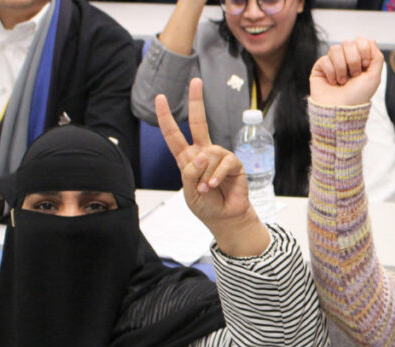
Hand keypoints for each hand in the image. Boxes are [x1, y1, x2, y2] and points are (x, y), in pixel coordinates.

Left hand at [155, 78, 269, 256]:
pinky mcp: (234, 163)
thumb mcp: (189, 192)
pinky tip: (214, 186)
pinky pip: (224, 162)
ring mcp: (219, 157)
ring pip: (209, 153)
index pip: (173, 135)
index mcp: (187, 158)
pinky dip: (217, 175)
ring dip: (206, 174)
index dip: (166, 117)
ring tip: (206, 189)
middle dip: (196, 101)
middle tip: (196, 81)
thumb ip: (190, 173)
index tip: (161, 98)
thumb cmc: (206, 205)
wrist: (225, 218)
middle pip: (198, 122)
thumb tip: (202, 154)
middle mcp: (203, 153)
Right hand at [309, 38, 383, 106]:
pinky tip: (333, 83)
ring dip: (341, 67)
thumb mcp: (374, 77)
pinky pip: (324, 59)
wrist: (341, 110)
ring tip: (342, 81)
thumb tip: (371, 40)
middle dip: (353, 60)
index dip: (363, 50)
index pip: (360, 41)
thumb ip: (377, 57)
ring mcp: (332, 62)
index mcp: (359, 60)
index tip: (365, 65)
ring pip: (335, 49)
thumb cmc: (358, 96)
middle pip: (348, 43)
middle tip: (354, 75)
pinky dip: (331, 73)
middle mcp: (346, 60)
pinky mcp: (320, 67)